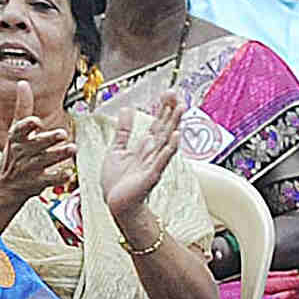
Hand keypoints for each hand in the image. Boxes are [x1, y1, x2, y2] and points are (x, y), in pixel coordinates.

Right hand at [0, 111, 75, 214]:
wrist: (6, 185)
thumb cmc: (15, 152)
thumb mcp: (16, 130)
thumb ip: (23, 107)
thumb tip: (23, 83)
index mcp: (17, 137)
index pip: (20, 130)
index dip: (28, 125)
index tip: (37, 121)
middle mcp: (23, 152)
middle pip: (37, 144)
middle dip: (49, 139)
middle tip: (63, 134)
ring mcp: (30, 168)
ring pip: (46, 160)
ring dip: (59, 155)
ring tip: (72, 148)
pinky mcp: (38, 182)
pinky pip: (50, 180)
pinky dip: (59, 177)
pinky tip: (69, 172)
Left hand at [99, 98, 180, 229]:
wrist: (116, 206)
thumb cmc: (117, 183)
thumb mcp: (116, 150)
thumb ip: (123, 131)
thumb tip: (126, 110)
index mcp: (145, 148)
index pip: (157, 124)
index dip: (163, 108)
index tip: (169, 93)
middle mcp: (152, 155)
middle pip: (165, 128)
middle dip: (171, 111)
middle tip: (177, 94)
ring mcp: (154, 165)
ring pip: (166, 141)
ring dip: (175, 124)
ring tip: (181, 109)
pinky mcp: (150, 176)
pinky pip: (162, 161)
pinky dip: (169, 149)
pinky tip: (176, 137)